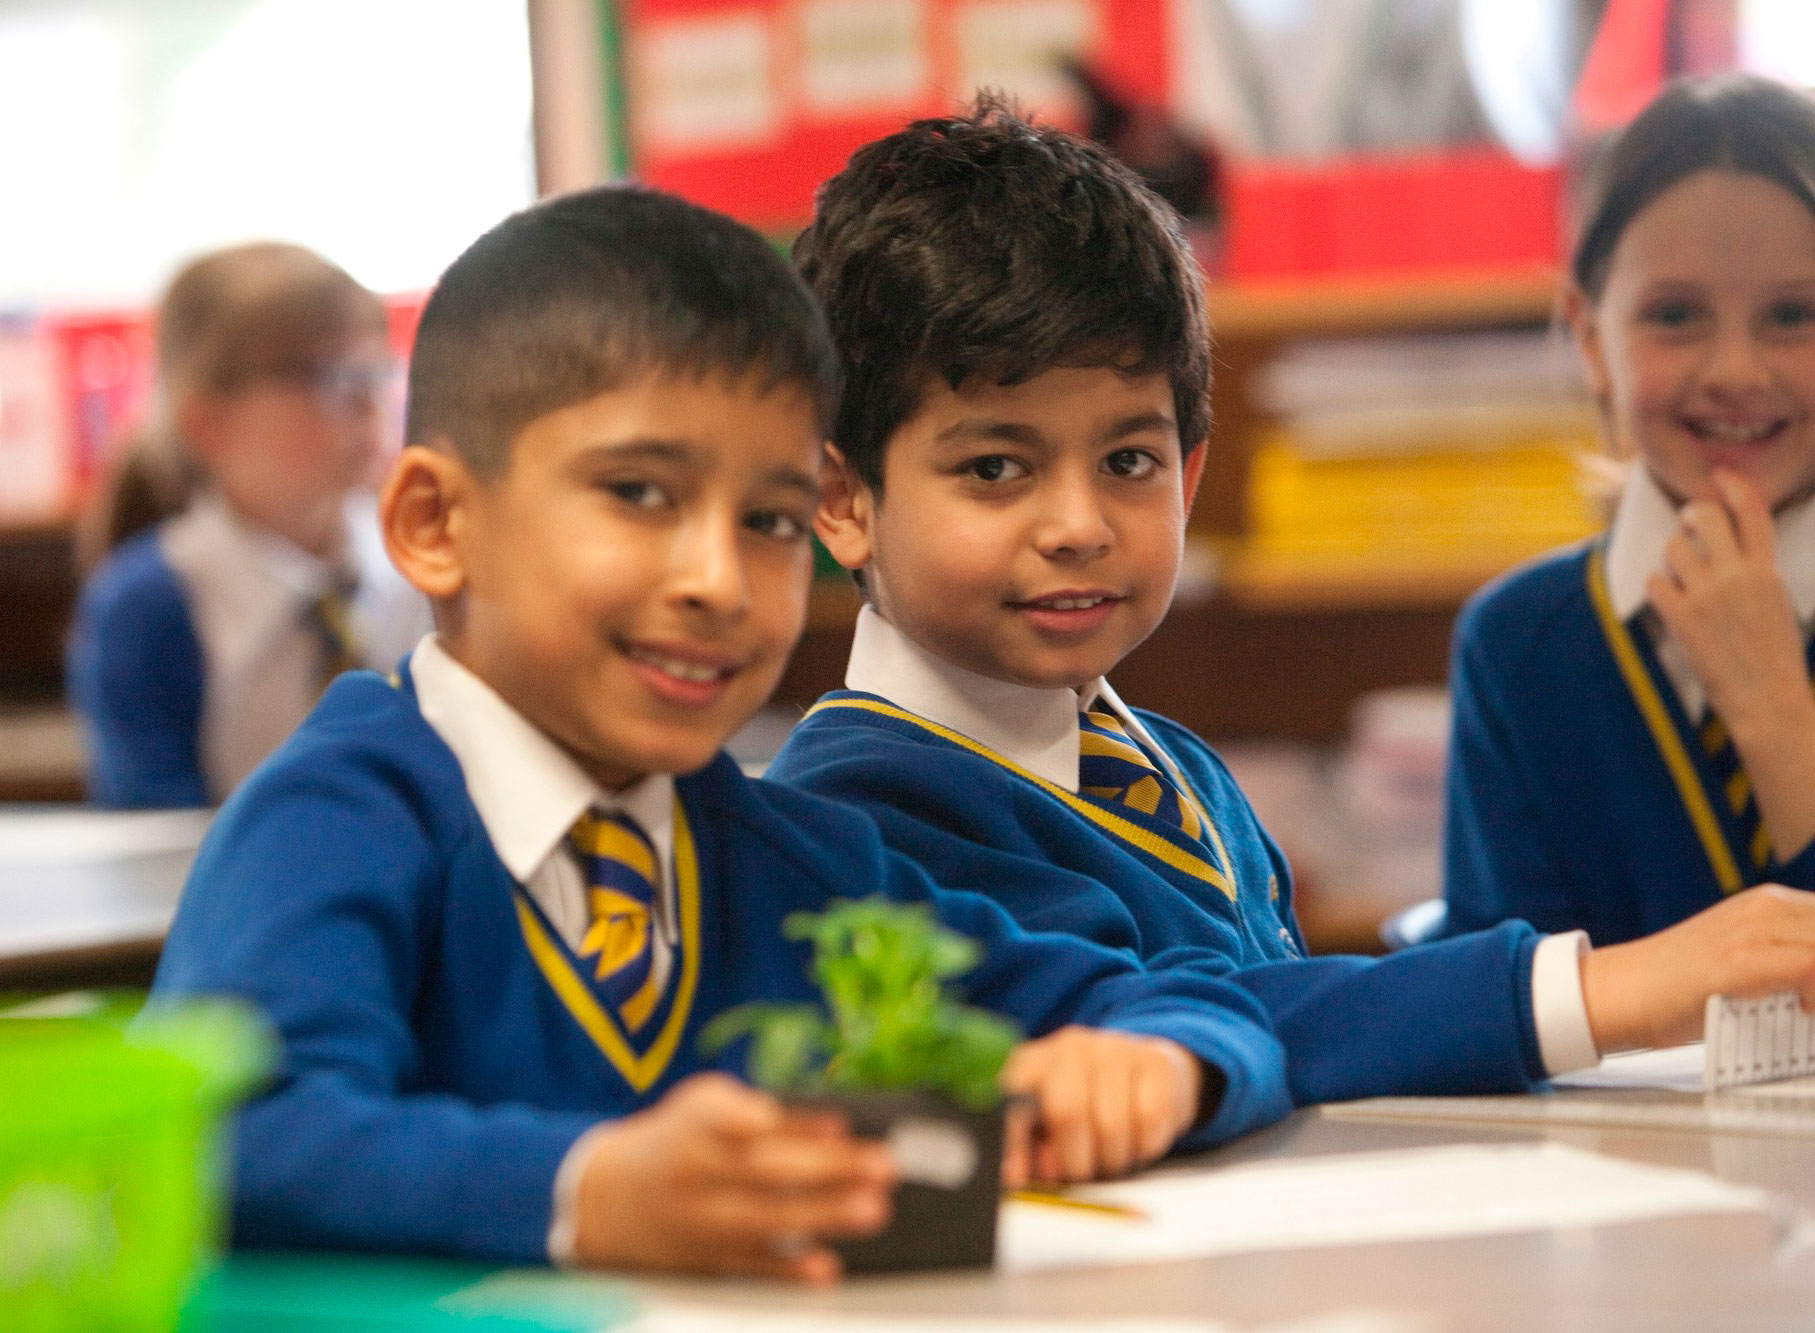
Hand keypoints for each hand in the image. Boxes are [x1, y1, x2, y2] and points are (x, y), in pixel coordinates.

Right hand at [568, 1073, 895, 1281]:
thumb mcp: (708, 1106)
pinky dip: (788, 1269)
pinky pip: (750, 1266)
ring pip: (764, 1219)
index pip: (743, 1120)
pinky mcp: (704, 1258)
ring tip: (873, 1210)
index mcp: (697, 1123)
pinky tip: (826, 1268)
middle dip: (829, 1169)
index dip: (787, 1123)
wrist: (606, 1198)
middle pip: (766, 1170)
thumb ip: (771, 1114)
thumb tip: (837, 1124)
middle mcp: (696, 1170)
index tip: (837, 1123)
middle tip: (884, 1168)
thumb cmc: (678, 1140)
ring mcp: (700, 1218)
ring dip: (823, 1216)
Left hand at [999, 1027, 1199, 1184]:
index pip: (1014, 1100)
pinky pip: (1150, 1120)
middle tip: (1083, 1174)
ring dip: (1113, 1159)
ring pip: (1112, 1124)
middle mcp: (1070, 1048)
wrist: (1147, 1072)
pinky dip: (1144, 1146)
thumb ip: (1030, 1150)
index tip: (1018, 1178)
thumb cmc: (1089, 1106)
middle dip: (1075, 1160)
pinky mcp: (1155, 1062)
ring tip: (1111, 1157)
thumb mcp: (1048, 1125)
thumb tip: (1020, 1174)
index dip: (1013, 1142)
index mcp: (1033, 1063)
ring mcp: (1115, 1048)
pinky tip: (1138, 1139)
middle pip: (1067, 1111)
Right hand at [1581, 884, 1814, 1050]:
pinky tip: (1804, 1009)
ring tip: (1808, 1007)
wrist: (1618, 991)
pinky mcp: (1739, 962)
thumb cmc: (1678, 988)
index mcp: (1773, 905)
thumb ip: (1793, 967)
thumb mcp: (1747, 965)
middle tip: (1814, 1000)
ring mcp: (1753, 932)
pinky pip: (1811, 968)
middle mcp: (1768, 908)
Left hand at [1648, 470, 1807, 738]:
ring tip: (1682, 575)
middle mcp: (1738, 576)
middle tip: (1687, 523)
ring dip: (1673, 557)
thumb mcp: (1778, 605)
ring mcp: (1708, 596)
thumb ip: (1756, 574)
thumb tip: (1731, 553)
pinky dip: (1658, 587)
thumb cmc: (1775, 659)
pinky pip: (1655, 581)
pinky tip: (1668, 601)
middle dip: (1691, 516)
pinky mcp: (1683, 618)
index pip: (1753, 513)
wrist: (1769, 702)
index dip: (1735, 487)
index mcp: (1768, 572)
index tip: (1721, 476)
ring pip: (1674, 548)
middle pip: (1705, 518)